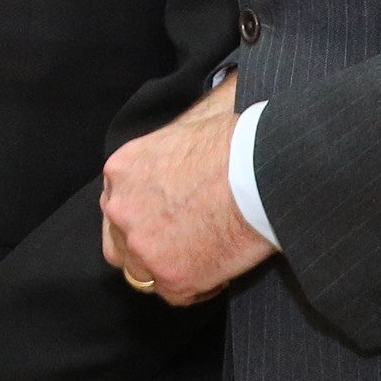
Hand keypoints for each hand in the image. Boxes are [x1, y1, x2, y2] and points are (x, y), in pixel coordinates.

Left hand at [99, 75, 268, 306]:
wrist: (262, 171)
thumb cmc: (237, 139)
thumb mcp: (194, 121)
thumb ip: (180, 131)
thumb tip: (218, 85)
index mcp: (121, 169)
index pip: (117, 200)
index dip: (144, 210)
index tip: (168, 214)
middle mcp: (120, 209)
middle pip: (119, 240)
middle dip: (145, 242)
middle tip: (181, 241)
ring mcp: (143, 247)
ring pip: (141, 272)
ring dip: (166, 267)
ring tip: (200, 258)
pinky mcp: (172, 278)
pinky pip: (177, 294)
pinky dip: (198, 286)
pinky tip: (219, 271)